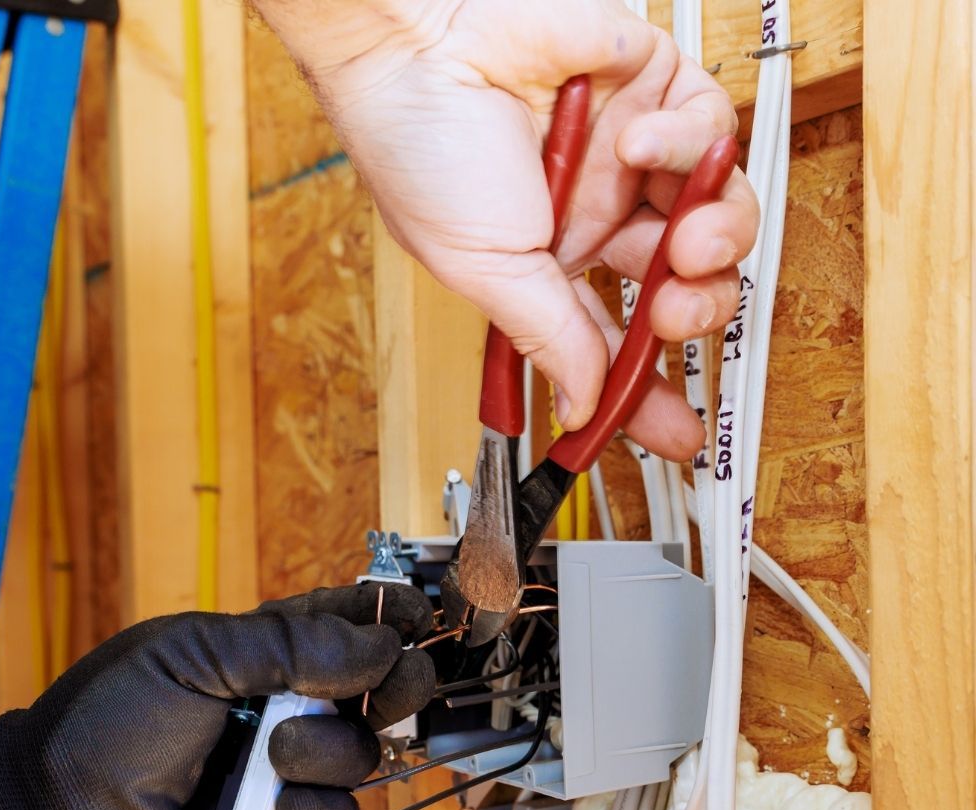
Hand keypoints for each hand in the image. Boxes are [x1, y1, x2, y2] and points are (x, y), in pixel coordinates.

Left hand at [0, 583, 434, 809]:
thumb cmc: (112, 721)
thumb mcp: (193, 653)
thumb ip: (288, 644)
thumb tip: (380, 643)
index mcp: (264, 653)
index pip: (345, 624)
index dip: (389, 616)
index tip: (422, 614)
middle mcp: (287, 708)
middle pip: (378, 689)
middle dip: (397, 683)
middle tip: (397, 682)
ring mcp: (288, 772)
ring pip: (362, 756)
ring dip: (327, 751)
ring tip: (273, 753)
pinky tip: (274, 807)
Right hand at [256, 0, 757, 457]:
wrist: (415, 47)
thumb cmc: (422, 153)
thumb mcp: (488, 271)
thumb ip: (551, 338)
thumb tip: (582, 404)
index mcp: (553, 269)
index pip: (618, 342)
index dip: (651, 390)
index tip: (680, 434)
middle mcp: (599, 219)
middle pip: (687, 285)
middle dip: (696, 309)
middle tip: (675, 312)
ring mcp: (631, 158)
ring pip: (720, 214)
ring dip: (714, 239)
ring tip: (681, 242)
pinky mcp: (654, 88)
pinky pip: (711, 129)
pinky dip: (688, 144)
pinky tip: (636, 143)